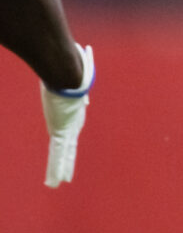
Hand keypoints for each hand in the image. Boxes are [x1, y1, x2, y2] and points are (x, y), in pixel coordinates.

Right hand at [41, 43, 93, 187]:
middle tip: (68, 174)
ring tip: (59, 183)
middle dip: (68, 158)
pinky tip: (56, 181)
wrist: (69, 72)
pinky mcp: (61, 131)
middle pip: (69, 145)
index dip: (71, 134)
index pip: (72, 126)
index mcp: (73, 110)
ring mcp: (68, 128)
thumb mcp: (71, 68)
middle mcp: (73, 121)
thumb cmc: (68, 66)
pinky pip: (58, 154)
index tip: (70, 140)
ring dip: (60, 169)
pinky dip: (57, 167)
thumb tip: (76, 49)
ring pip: (64, 153)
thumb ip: (73, 63)